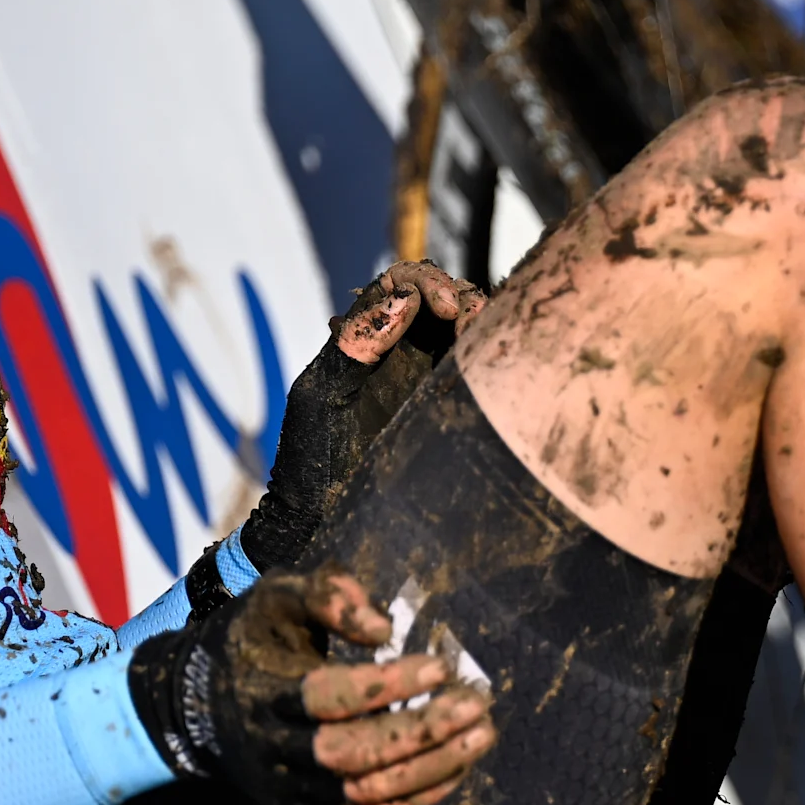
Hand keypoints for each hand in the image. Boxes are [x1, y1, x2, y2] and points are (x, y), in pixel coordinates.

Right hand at [132, 570, 496, 804]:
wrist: (195, 709)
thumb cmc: (250, 641)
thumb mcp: (276, 597)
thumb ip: (327, 596)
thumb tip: (384, 628)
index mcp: (265, 690)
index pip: (329, 695)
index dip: (386, 685)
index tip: (441, 664)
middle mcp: (274, 747)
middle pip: (351, 753)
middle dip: (420, 733)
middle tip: (477, 706)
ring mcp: (287, 787)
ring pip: (363, 793)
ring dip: (428, 770)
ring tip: (480, 737)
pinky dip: (410, 801)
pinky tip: (453, 772)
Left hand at [234, 260, 488, 574]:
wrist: (321, 522)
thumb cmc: (311, 460)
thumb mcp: (322, 395)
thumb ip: (355, 344)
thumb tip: (403, 297)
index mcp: (366, 337)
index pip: (402, 284)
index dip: (425, 282)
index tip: (441, 308)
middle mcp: (401, 350)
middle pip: (442, 297)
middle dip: (460, 295)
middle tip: (468, 320)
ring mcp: (429, 377)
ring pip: (465, 327)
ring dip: (480, 318)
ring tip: (482, 334)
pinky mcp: (450, 407)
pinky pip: (477, 368)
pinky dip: (491, 352)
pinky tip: (494, 360)